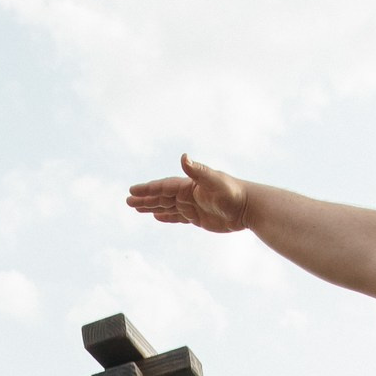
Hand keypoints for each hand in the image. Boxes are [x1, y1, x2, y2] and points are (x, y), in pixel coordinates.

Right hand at [127, 154, 251, 232]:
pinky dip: (167, 217)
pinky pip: (177, 217)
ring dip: (152, 207)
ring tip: (136, 209)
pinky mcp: (198, 218)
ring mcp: (192, 206)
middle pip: (161, 197)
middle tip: (128, 202)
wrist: (248, 207)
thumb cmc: (233, 192)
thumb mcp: (215, 180)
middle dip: (145, 199)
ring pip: (167, 207)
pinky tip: (156, 216)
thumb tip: (184, 157)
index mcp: (189, 185)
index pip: (164, 187)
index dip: (148, 189)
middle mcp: (188, 194)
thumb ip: (198, 170)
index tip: (132, 192)